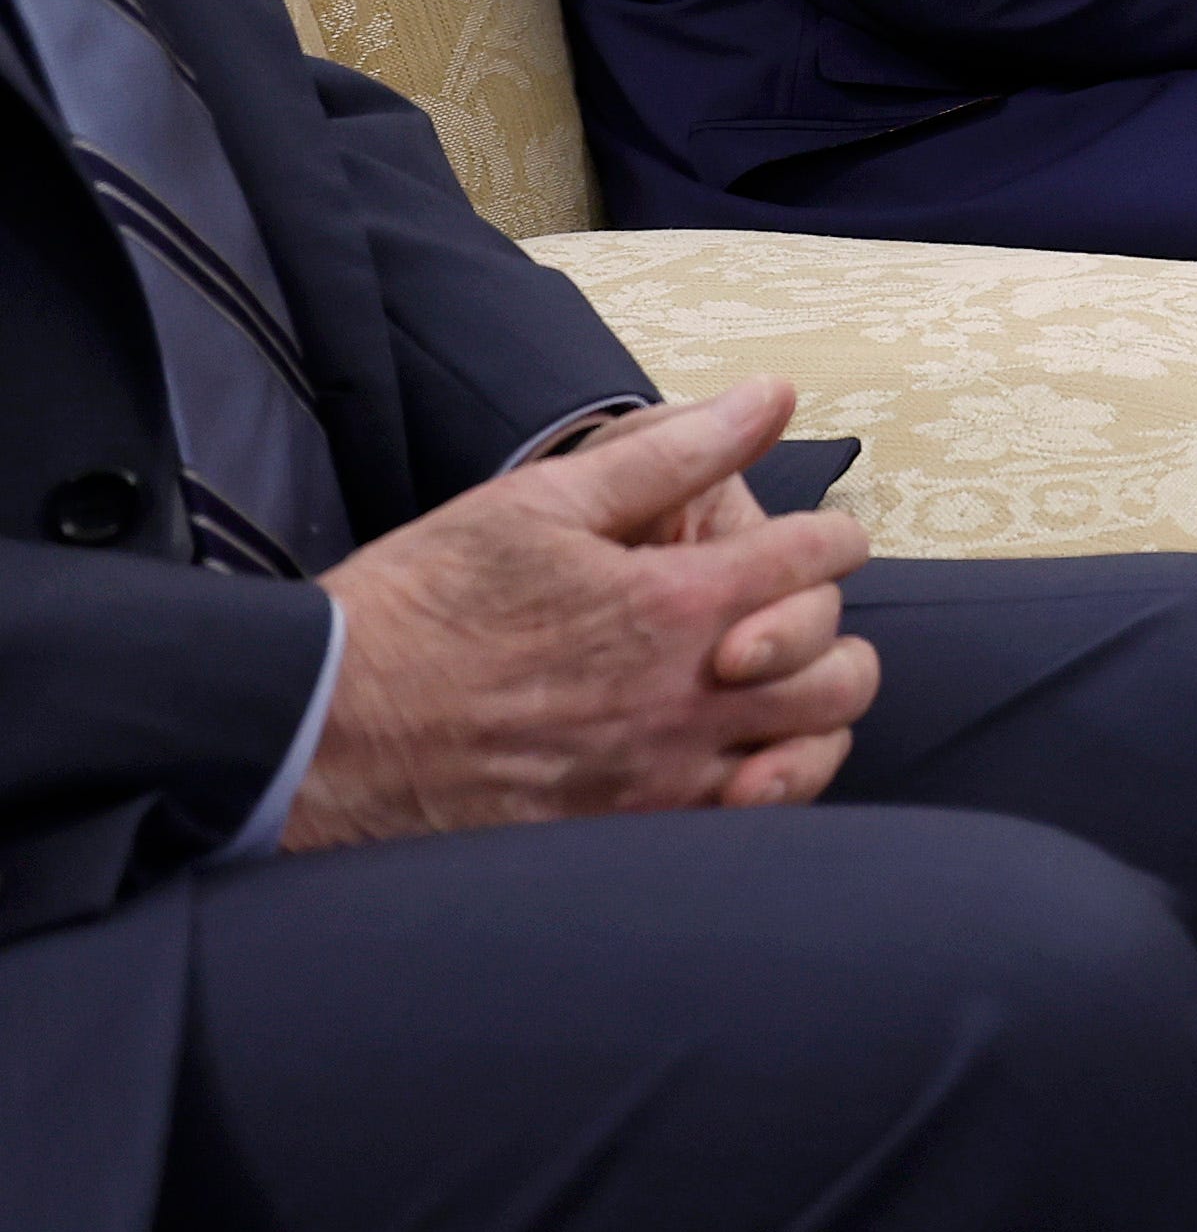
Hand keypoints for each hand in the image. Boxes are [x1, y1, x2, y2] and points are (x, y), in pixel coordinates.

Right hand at [286, 379, 876, 848]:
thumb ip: (675, 451)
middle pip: (840, 667)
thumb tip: (773, 396)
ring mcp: (660, 777)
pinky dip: (769, 785)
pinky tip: (736, 754)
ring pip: (809, 749)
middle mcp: (684, 697)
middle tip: (790, 613)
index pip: (818, 559)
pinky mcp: (625, 835)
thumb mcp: (545, 503)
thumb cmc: (424, 605)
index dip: (833, 537)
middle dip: (834, 628)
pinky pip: (746, 821)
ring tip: (772, 682)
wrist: (321, 731)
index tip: (819, 537)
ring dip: (813, 708)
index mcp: (673, 602)